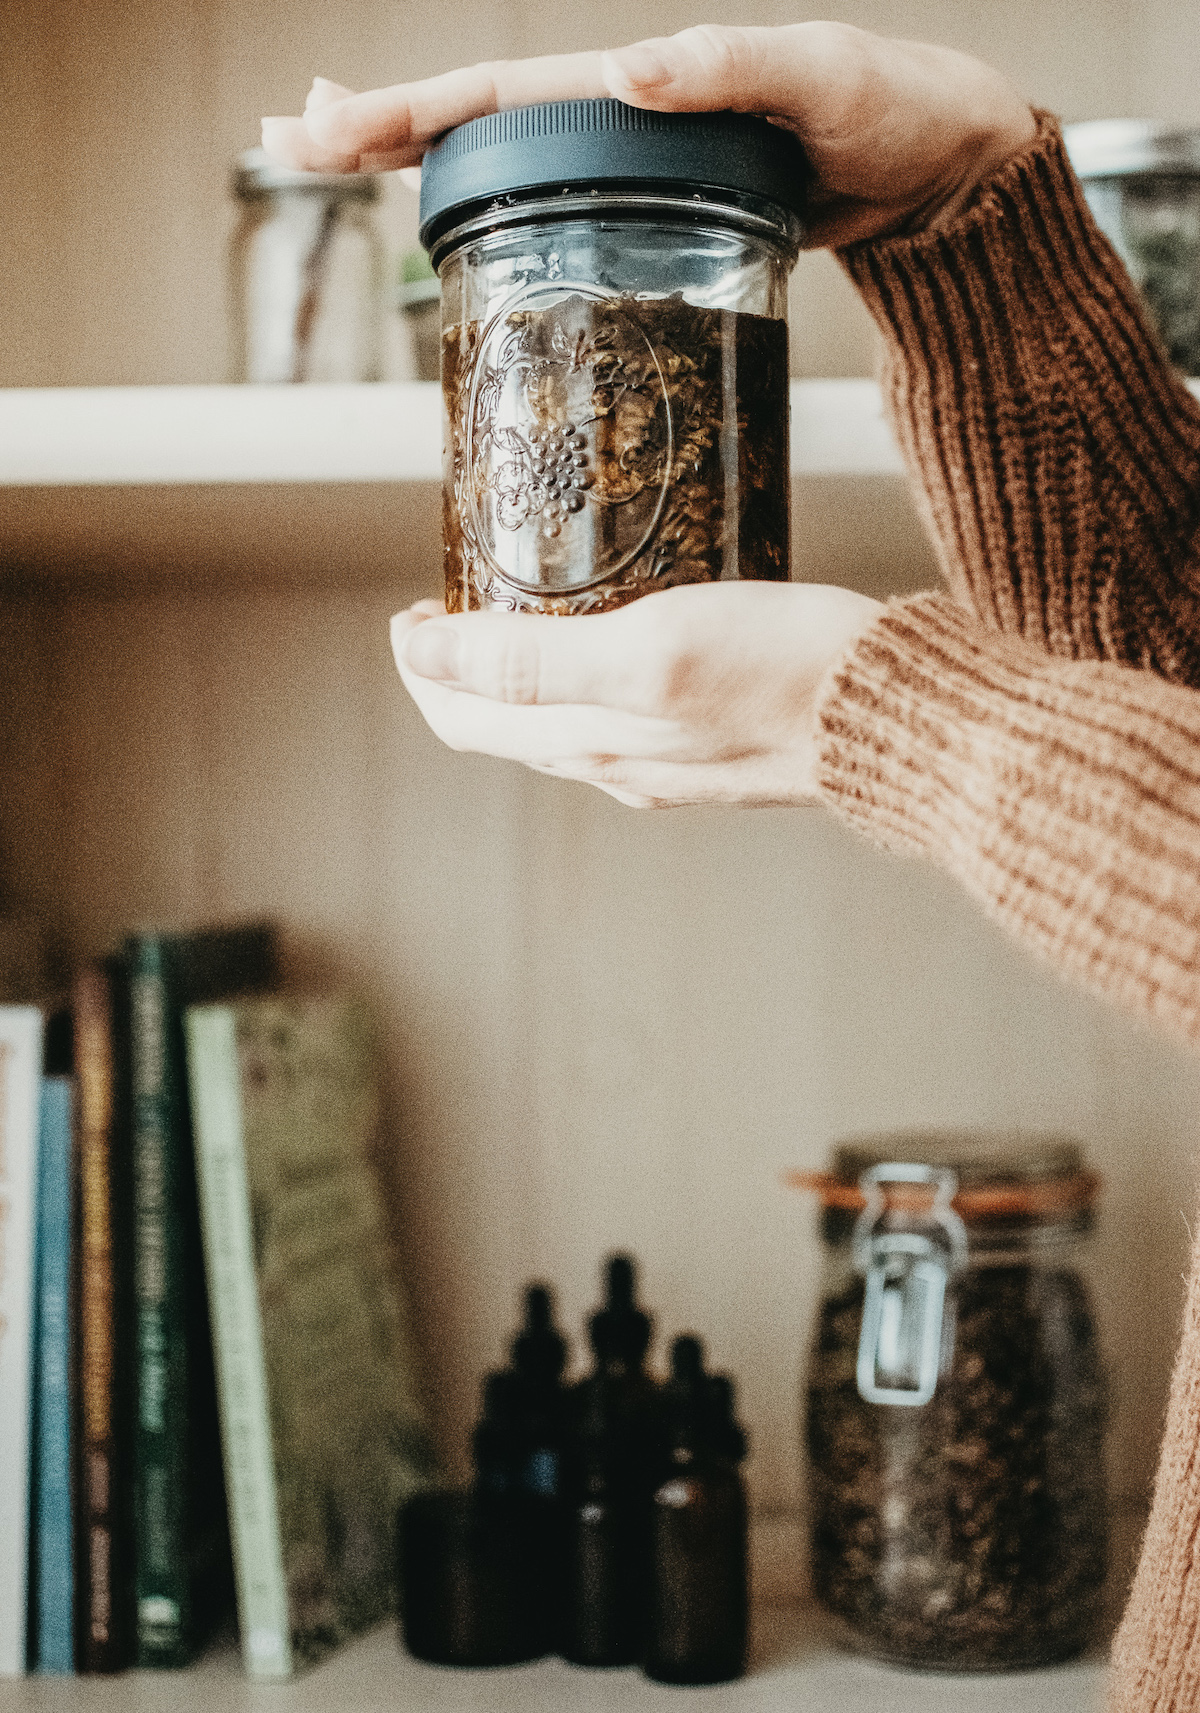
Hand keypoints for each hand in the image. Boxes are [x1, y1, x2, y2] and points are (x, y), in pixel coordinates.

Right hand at [262, 24, 1034, 244]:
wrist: (937, 172)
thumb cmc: (895, 110)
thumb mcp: (823, 79)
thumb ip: (734, 68)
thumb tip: (627, 70)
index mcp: (645, 80)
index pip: (504, 91)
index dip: (413, 110)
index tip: (331, 125)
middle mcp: (626, 120)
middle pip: (479, 122)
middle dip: (381, 129)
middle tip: (292, 142)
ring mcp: (638, 169)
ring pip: (506, 168)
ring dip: (418, 170)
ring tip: (341, 168)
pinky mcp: (661, 216)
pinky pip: (560, 213)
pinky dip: (496, 214)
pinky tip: (451, 228)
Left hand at [390, 582, 882, 806]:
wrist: (901, 721)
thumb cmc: (786, 675)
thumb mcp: (648, 652)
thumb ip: (534, 661)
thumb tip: (429, 656)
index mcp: (589, 743)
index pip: (464, 718)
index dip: (422, 667)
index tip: (412, 612)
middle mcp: (616, 764)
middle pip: (501, 726)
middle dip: (459, 671)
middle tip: (450, 605)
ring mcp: (665, 763)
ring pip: (557, 725)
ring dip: (516, 677)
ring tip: (515, 611)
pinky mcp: (711, 747)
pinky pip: (617, 719)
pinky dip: (582, 680)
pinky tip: (612, 636)